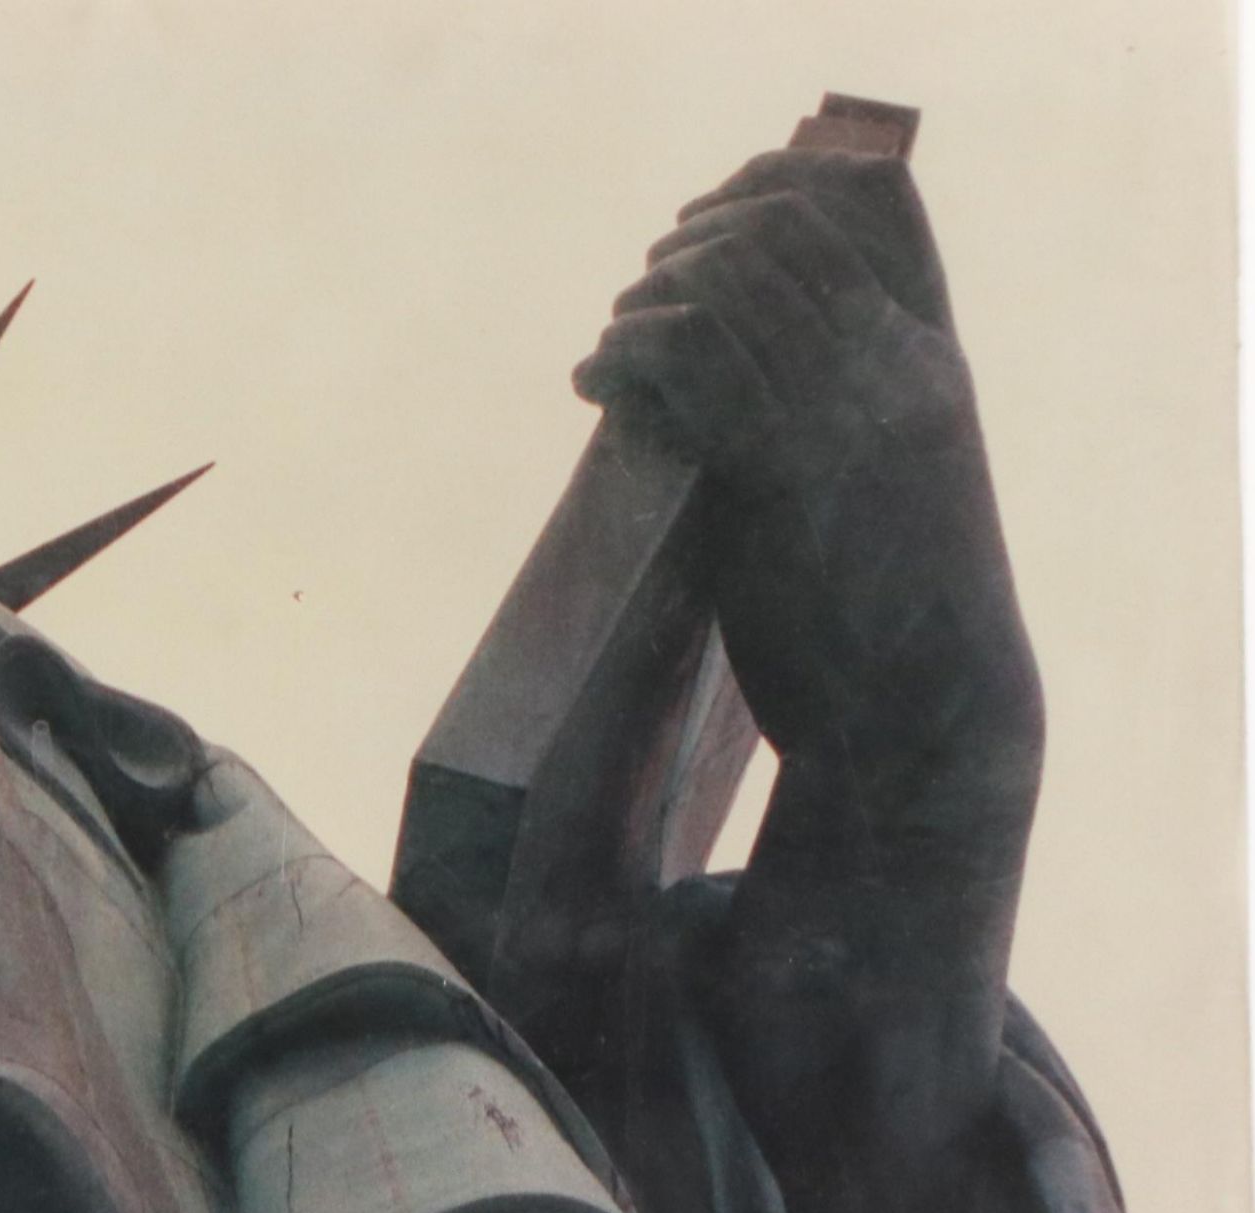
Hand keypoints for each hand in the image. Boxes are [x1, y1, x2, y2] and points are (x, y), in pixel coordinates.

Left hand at [576, 150, 1040, 796]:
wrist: (925, 719)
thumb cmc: (893, 619)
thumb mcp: (895, 488)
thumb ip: (844, 414)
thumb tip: (734, 377)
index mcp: (932, 359)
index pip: (877, 199)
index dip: (777, 180)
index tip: (707, 219)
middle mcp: (896, 367)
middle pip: (782, 224)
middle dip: (688, 242)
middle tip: (641, 297)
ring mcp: (843, 414)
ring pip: (725, 284)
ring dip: (644, 299)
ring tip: (614, 349)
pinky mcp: (779, 473)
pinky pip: (687, 361)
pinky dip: (623, 353)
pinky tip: (594, 386)